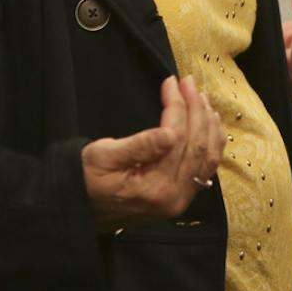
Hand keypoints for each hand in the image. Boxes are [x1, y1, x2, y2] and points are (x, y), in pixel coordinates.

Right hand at [81, 75, 223, 230]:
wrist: (78, 209)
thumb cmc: (85, 178)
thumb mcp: (103, 157)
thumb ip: (139, 146)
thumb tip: (171, 132)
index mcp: (154, 187)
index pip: (176, 138)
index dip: (177, 106)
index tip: (170, 82)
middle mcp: (174, 197)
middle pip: (197, 145)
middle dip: (196, 109)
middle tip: (188, 82)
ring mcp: (181, 200)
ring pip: (209, 157)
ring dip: (209, 124)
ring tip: (201, 97)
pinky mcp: (181, 198)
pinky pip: (206, 168)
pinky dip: (213, 143)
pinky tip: (211, 124)